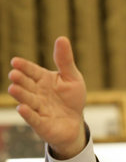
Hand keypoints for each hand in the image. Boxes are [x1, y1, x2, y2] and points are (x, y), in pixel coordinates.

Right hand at [8, 36, 86, 158]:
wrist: (75, 123)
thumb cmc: (71, 98)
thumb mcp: (72, 77)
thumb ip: (65, 60)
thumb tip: (62, 38)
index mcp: (43, 80)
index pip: (32, 71)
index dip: (24, 67)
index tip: (15, 61)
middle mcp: (37, 93)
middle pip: (27, 85)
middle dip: (20, 80)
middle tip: (14, 74)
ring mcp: (37, 108)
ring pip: (28, 100)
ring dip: (21, 95)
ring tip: (14, 88)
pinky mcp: (41, 124)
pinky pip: (34, 118)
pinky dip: (28, 114)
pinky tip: (22, 108)